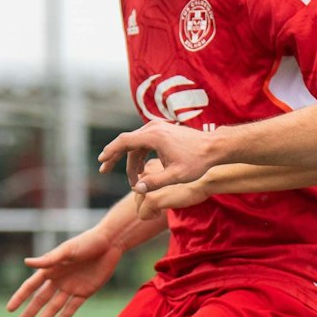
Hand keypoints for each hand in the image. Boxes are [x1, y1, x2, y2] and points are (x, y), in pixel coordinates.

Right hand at [5, 229, 121, 316]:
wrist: (110, 243)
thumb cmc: (87, 242)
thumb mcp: (67, 250)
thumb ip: (48, 260)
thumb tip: (26, 263)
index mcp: (51, 269)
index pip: (31, 286)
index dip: (20, 298)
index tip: (9, 309)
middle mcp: (58, 280)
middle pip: (40, 301)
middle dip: (29, 314)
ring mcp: (71, 287)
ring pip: (53, 307)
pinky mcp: (85, 292)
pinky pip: (72, 308)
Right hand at [98, 120, 219, 192]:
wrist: (215, 147)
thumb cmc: (198, 161)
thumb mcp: (176, 176)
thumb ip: (155, 182)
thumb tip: (137, 188)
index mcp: (153, 136)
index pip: (124, 142)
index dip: (110, 152)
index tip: (101, 162)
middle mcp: (154, 128)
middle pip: (127, 141)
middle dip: (115, 157)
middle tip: (104, 170)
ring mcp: (159, 128)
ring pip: (136, 144)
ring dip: (131, 161)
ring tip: (133, 180)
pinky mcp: (164, 131)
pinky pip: (145, 142)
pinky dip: (140, 155)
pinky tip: (142, 169)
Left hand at [132, 180, 211, 220]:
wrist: (204, 180)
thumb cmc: (193, 179)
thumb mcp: (173, 174)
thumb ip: (160, 178)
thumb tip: (148, 191)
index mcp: (150, 167)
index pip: (140, 185)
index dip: (150, 193)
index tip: (164, 194)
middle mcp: (145, 175)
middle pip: (137, 196)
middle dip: (148, 203)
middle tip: (164, 202)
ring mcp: (147, 187)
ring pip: (138, 206)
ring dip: (150, 210)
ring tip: (163, 207)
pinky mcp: (151, 199)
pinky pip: (142, 214)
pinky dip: (151, 216)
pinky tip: (162, 212)